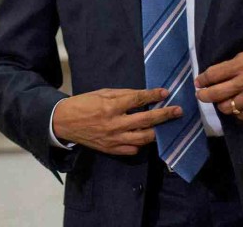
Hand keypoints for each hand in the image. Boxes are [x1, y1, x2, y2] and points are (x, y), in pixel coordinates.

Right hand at [51, 88, 181, 154]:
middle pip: (146, 120)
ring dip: (157, 131)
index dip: (153, 95)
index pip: (138, 99)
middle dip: (164, 115)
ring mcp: (114, 139)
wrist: (64, 122)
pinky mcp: (111, 149)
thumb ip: (122, 94)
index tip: (165, 93)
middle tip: (178, 111)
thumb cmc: (83, 104)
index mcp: (110, 106)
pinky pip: (133, 149)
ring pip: (143, 137)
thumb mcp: (101, 93)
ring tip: (166, 126)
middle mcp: (114, 124)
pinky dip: (141, 143)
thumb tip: (142, 95)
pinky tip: (145, 137)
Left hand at [195, 43, 242, 120]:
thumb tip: (215, 75)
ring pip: (227, 107)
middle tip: (201, 94)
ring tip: (221, 100)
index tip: (199, 82)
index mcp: (240, 65)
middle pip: (215, 94)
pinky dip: (236, 112)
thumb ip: (231, 65)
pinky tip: (236, 106)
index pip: (213, 75)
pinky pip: (242, 115)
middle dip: (203, 95)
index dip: (202, 79)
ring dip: (220, 105)